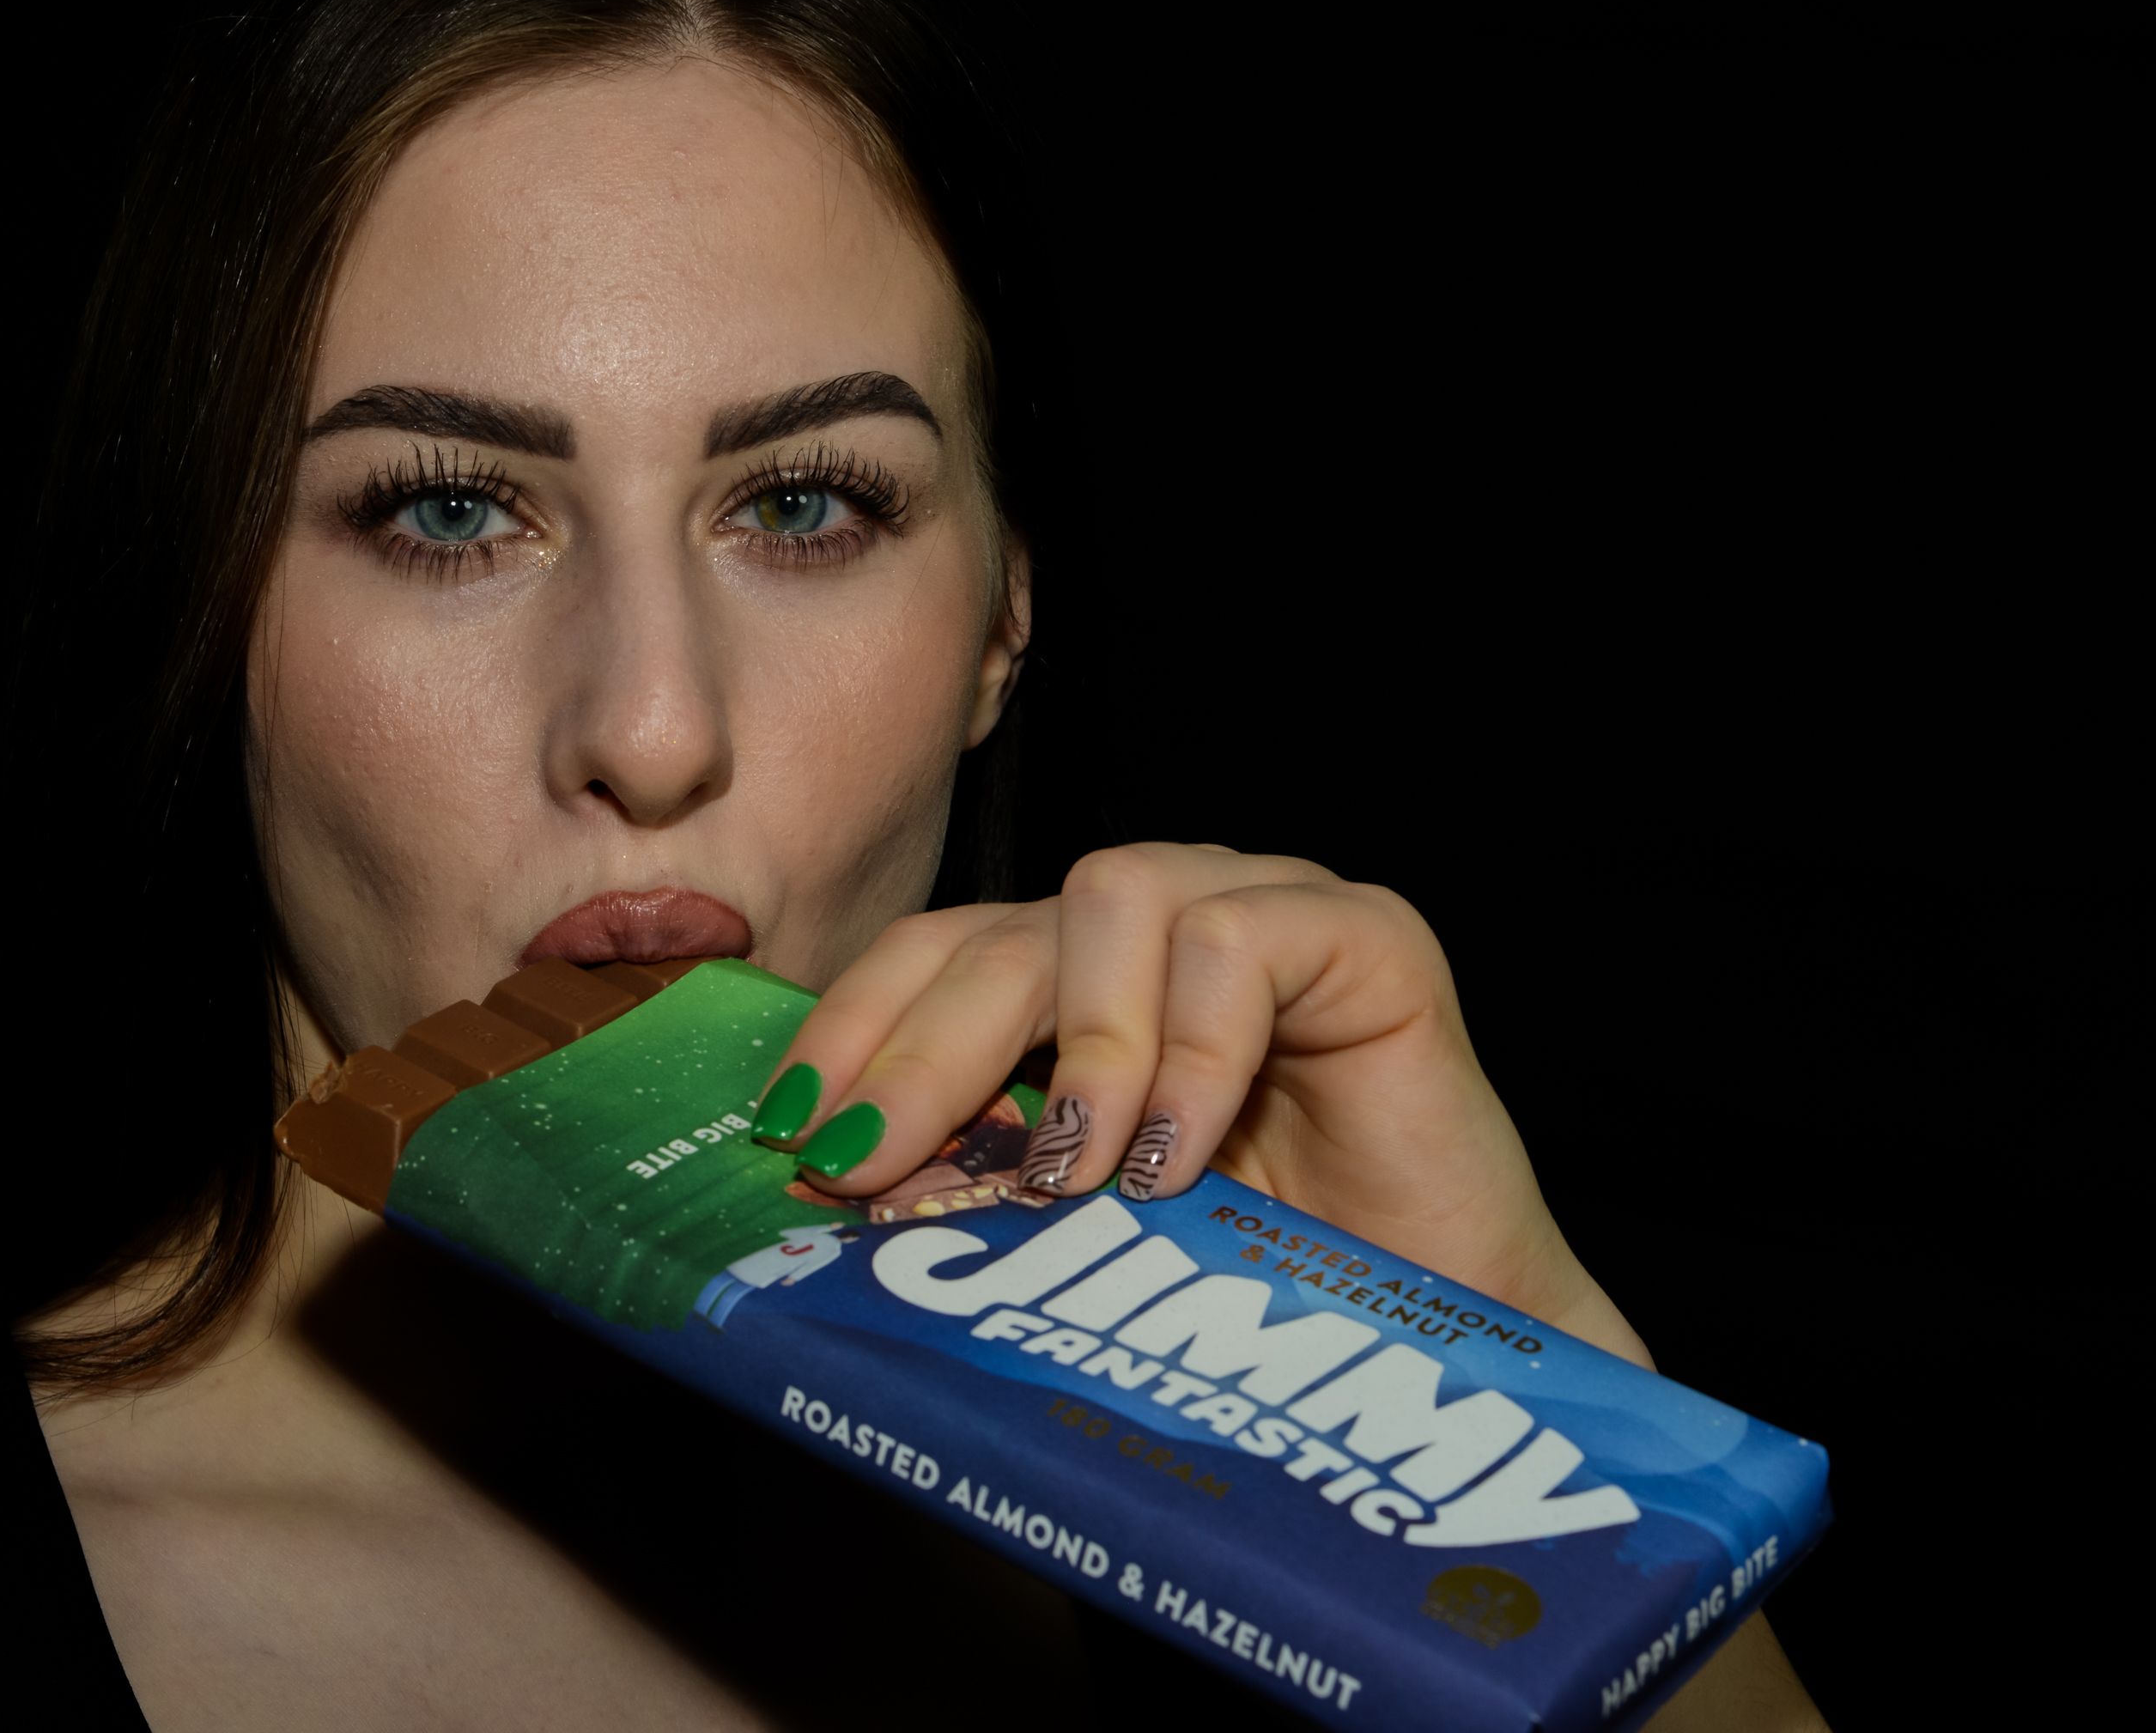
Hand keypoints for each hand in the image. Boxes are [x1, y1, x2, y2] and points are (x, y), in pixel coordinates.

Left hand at [751, 842, 1645, 1360]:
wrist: (1442, 1340)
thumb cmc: (1261, 1295)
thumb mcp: (1081, 1232)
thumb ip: (978, 1182)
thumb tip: (831, 1176)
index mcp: (1078, 983)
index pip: (935, 954)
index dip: (853, 1028)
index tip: (788, 1126)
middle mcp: (1159, 928)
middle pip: (1002, 929)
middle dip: (916, 1048)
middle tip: (868, 1162)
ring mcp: (1264, 911)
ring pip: (1113, 890)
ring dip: (1076, 1046)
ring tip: (1074, 1176)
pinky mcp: (1366, 932)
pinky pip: (1243, 937)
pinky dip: (1191, 1051)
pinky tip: (1179, 1163)